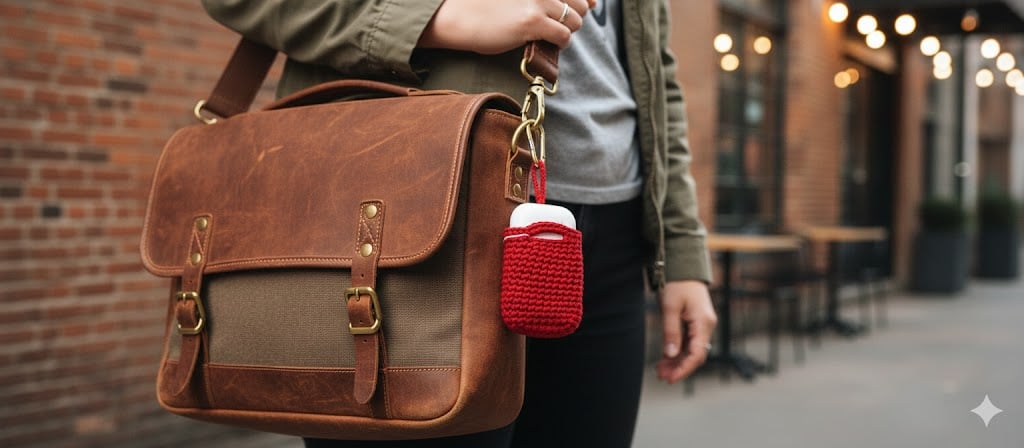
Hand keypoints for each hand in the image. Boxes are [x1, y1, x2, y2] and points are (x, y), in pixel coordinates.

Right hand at [419, 0, 595, 53]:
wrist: (457, 15)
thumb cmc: (483, 4)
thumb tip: (586, 2)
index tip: (589, 4)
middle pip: (579, 3)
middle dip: (574, 15)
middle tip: (557, 23)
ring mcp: (539, 1)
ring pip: (575, 20)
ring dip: (567, 30)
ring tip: (550, 34)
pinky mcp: (533, 21)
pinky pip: (564, 35)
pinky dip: (561, 43)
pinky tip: (549, 43)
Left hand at [656, 280, 716, 383]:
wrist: (683, 266)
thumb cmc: (677, 284)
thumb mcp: (669, 308)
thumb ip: (670, 332)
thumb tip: (670, 355)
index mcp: (704, 322)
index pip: (697, 353)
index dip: (684, 368)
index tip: (670, 378)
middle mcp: (706, 326)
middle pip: (695, 354)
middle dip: (679, 367)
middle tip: (661, 376)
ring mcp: (702, 324)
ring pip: (691, 350)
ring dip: (677, 361)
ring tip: (660, 370)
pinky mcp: (695, 323)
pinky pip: (688, 342)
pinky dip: (677, 351)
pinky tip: (665, 359)